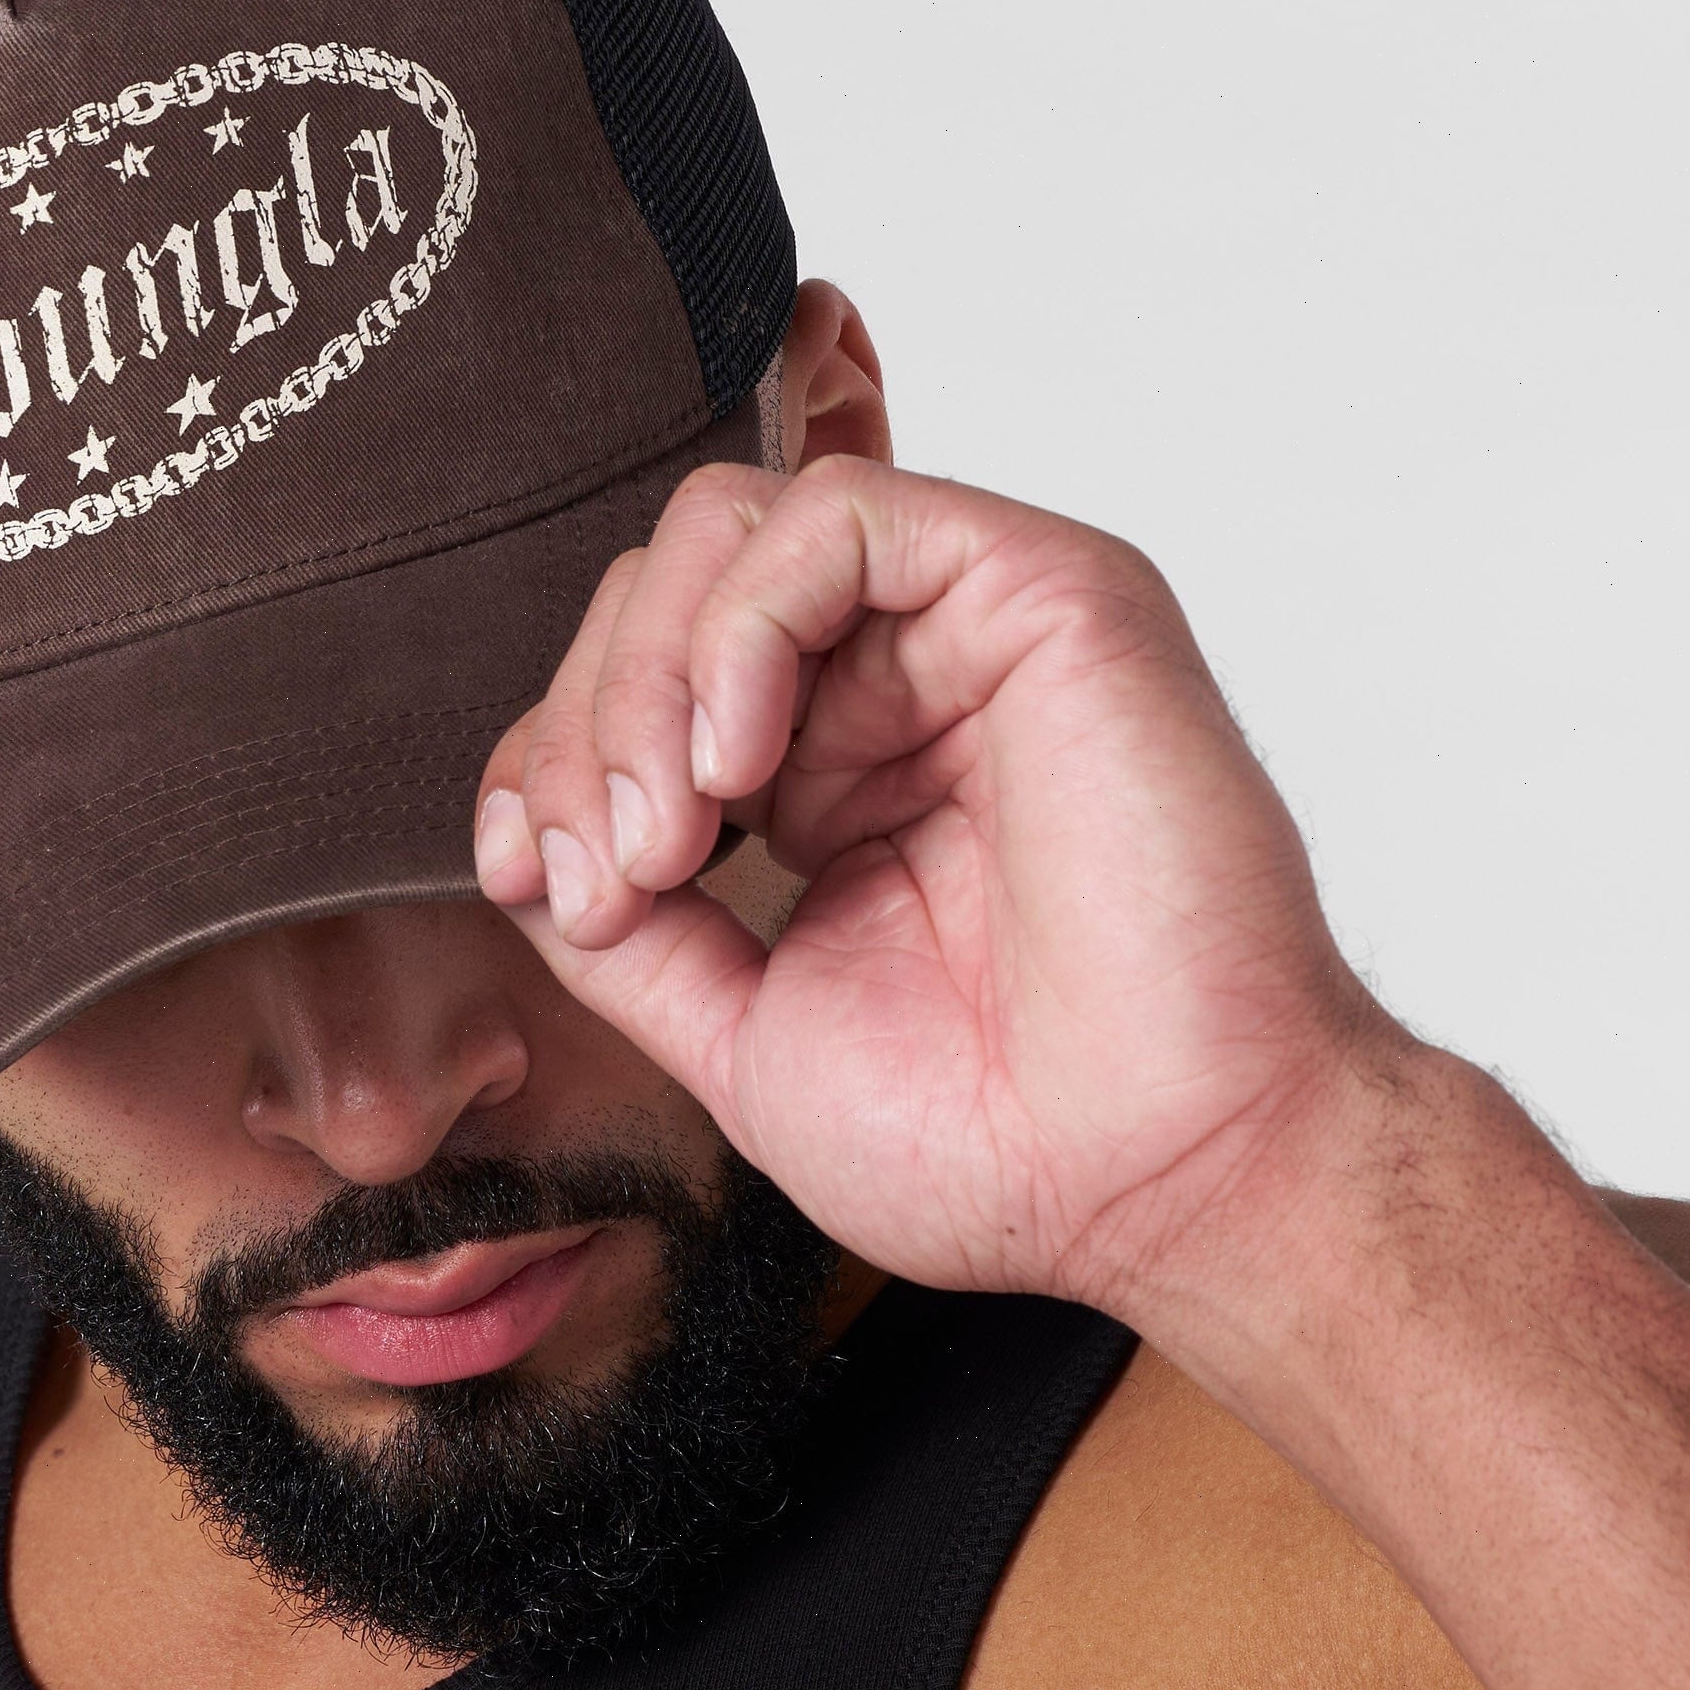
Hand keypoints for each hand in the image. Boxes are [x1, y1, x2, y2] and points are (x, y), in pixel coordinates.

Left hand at [473, 456, 1396, 1309]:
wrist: (1161, 1176)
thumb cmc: (1004, 1140)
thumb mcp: (742, 1035)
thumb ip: (632, 936)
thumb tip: (528, 854)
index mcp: (833, 782)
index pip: (638, 685)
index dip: (548, 758)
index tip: (529, 876)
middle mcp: (896, 689)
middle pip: (664, 591)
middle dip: (583, 727)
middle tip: (606, 878)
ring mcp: (968, 634)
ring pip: (728, 531)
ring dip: (649, 674)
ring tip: (672, 833)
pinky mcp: (1042, 591)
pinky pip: (837, 513)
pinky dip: (743, 624)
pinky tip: (738, 764)